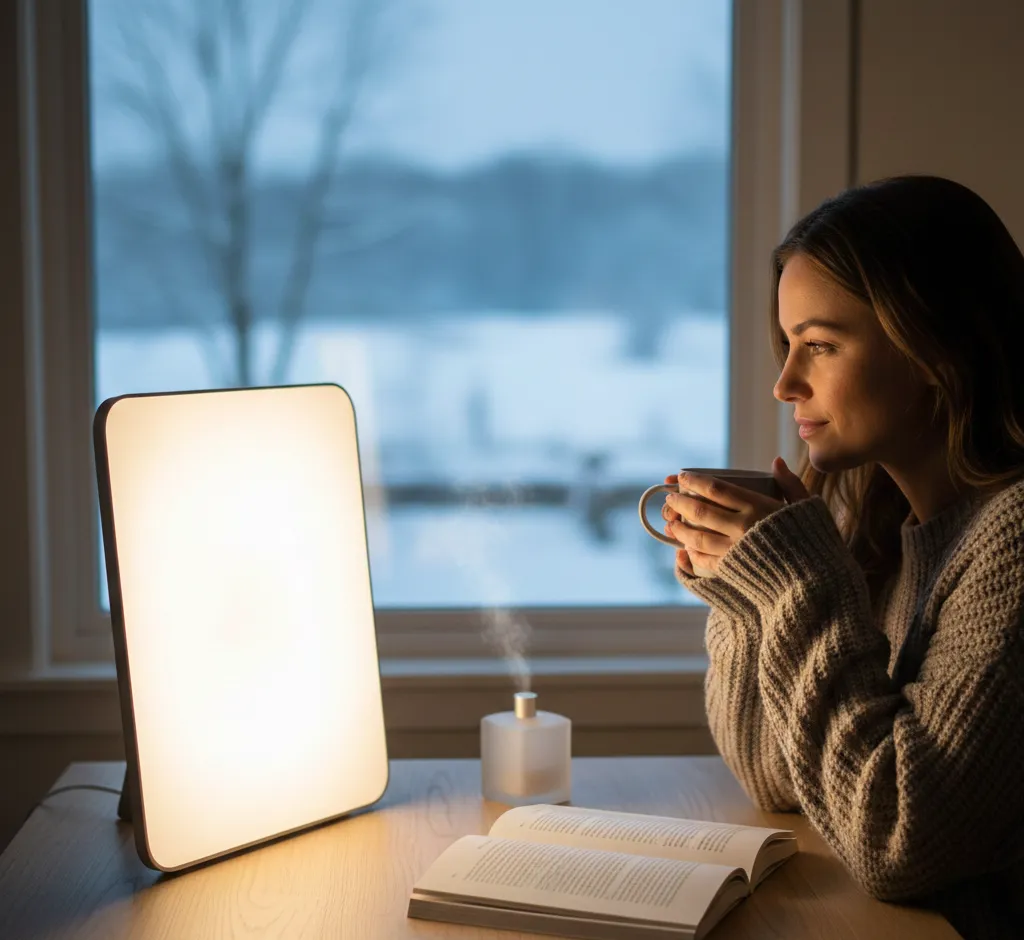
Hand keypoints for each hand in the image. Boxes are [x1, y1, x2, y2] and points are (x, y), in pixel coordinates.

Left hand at [662, 457, 809, 577]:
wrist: (817, 580)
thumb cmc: (813, 540)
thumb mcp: (806, 506)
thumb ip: (789, 483)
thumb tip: (776, 461)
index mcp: (758, 506)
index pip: (716, 489)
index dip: (695, 482)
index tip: (682, 477)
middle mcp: (743, 526)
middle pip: (701, 511)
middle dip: (680, 503)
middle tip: (669, 498)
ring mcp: (736, 550)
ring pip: (698, 536)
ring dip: (680, 529)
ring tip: (671, 523)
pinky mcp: (734, 570)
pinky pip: (705, 560)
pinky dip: (693, 554)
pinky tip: (686, 549)